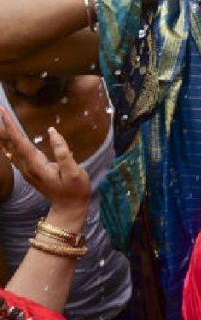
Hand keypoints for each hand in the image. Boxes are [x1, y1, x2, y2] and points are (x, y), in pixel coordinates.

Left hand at [0, 110, 89, 224]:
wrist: (69, 207)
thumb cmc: (75, 190)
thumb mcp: (74, 172)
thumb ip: (64, 153)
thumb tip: (53, 132)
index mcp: (36, 165)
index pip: (19, 141)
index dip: (11, 126)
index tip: (4, 112)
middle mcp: (27, 167)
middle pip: (11, 144)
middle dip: (3, 127)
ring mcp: (26, 170)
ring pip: (10, 149)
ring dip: (4, 135)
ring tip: (0, 122)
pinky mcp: (29, 171)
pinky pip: (14, 154)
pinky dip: (8, 144)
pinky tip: (6, 139)